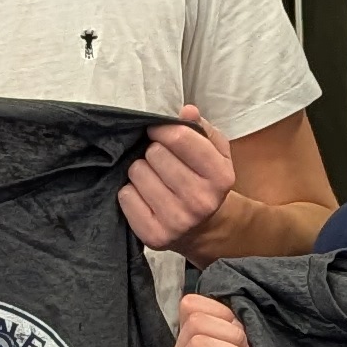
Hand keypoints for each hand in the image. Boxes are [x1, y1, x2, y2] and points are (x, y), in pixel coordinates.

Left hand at [122, 109, 236, 251]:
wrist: (204, 228)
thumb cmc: (204, 181)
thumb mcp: (214, 152)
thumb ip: (201, 128)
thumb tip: (187, 111)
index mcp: (220, 176)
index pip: (179, 137)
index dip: (162, 128)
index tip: (156, 131)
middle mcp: (201, 201)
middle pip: (155, 153)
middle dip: (153, 152)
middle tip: (160, 162)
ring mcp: (178, 221)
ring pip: (137, 173)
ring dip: (141, 171)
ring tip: (153, 179)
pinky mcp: (155, 236)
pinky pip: (126, 197)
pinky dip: (130, 192)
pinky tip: (144, 196)